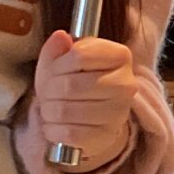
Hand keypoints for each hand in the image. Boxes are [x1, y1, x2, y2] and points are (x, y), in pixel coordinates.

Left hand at [34, 30, 138, 170]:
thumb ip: (56, 47)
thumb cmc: (73, 83)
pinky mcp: (107, 136)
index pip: (79, 55)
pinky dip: (53, 130)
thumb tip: (61, 37)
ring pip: (66, 111)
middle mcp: (126, 83)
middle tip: (47, 95)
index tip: (55, 71)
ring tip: (49, 110)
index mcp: (119, 55)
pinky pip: (69, 133)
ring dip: (48, 111)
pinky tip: (53, 126)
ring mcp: (119, 112)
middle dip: (49, 91)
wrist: (86, 118)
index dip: (58, 65)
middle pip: (70, 85)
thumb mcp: (60, 61)